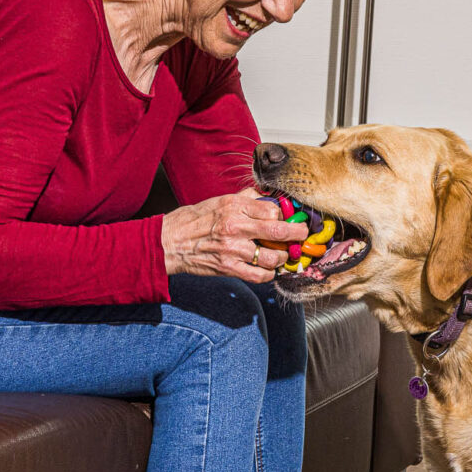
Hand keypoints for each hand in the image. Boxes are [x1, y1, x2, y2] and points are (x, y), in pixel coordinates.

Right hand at [161, 189, 308, 283]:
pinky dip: (269, 274)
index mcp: (233, 206)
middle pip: (278, 230)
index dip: (286, 215)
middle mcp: (235, 226)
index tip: (292, 217)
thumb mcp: (219, 200)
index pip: (272, 209)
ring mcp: (232, 249)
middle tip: (302, 235)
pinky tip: (270, 270)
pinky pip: (259, 275)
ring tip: (284, 254)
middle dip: (297, 234)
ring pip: (272, 256)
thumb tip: (268, 196)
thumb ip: (245, 198)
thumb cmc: (193, 220)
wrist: (169, 242)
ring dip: (283, 257)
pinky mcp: (228, 268)